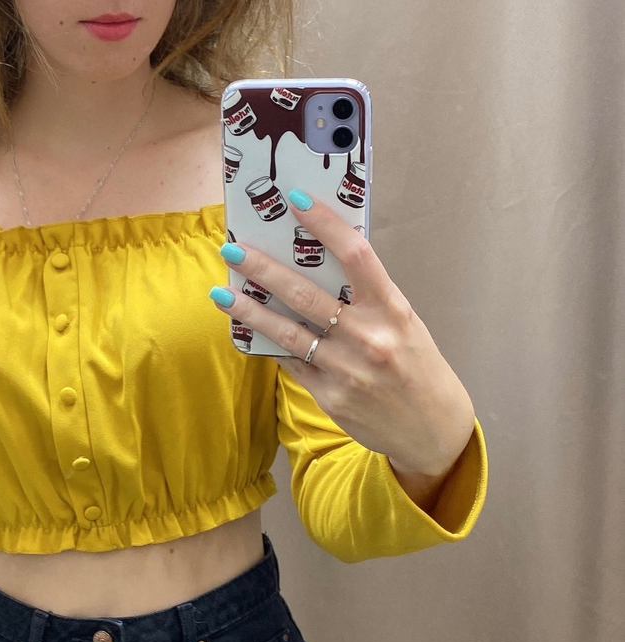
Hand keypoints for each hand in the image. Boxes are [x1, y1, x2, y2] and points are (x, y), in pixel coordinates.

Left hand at [210, 189, 476, 506]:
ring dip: (250, 310)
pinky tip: (245, 329)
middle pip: (306, 295)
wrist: (431, 429)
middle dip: (264, 269)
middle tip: (233, 249)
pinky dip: (268, 344)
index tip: (297, 200)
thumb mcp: (405, 325)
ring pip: (288, 332)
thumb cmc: (416, 368)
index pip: (356, 255)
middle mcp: (369, 337)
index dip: (325, 224)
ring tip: (221, 292)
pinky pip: (292, 363)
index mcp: (393, 310)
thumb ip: (368, 300)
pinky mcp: (330, 396)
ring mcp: (346, 369)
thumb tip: (319, 268)